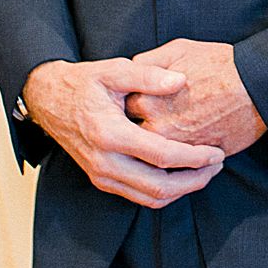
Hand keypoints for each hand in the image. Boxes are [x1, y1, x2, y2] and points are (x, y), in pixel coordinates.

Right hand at [22, 57, 225, 207]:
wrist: (49, 101)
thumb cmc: (85, 82)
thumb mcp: (114, 69)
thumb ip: (148, 75)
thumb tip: (181, 80)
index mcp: (110, 133)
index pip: (161, 155)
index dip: (194, 157)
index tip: (217, 151)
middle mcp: (104, 161)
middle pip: (158, 187)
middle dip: (194, 180)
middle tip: (218, 164)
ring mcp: (101, 174)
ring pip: (149, 198)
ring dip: (182, 190)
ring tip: (206, 172)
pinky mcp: (101, 180)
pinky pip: (138, 196)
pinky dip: (164, 192)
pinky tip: (182, 175)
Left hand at [126, 39, 266, 153]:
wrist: (257, 84)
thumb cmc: (219, 63)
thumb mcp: (178, 49)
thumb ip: (149, 62)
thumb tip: (133, 71)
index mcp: (147, 100)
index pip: (124, 110)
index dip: (130, 105)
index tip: (140, 102)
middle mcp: (156, 127)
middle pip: (135, 137)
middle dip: (139, 132)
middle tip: (156, 121)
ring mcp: (177, 147)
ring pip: (155, 157)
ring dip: (157, 151)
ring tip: (171, 138)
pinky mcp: (197, 160)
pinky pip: (178, 168)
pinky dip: (178, 162)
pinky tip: (183, 152)